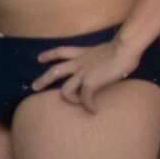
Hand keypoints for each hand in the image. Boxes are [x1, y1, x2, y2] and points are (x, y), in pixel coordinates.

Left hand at [29, 35, 149, 110]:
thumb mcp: (106, 51)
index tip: (40, 59)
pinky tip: (93, 110)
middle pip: (55, 71)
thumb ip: (100, 59)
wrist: (125, 48)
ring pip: (65, 89)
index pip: (61, 51)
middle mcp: (79, 63)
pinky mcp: (90, 83)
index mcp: (83, 53)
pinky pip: (85, 98)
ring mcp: (83, 74)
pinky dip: (88, 105)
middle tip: (34, 87)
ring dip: (67, 99)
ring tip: (74, 103)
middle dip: (43, 80)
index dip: (49, 55)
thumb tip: (107, 66)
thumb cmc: (123, 48)